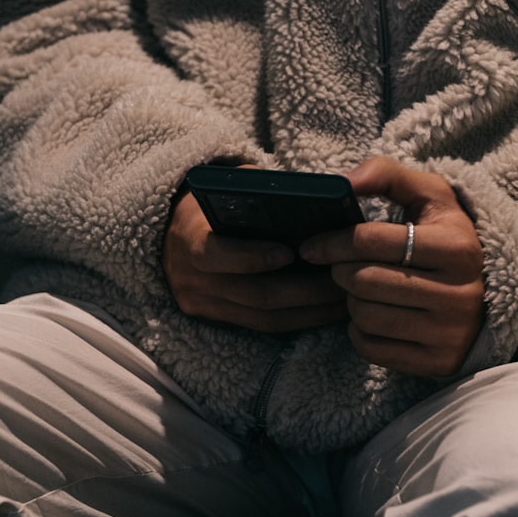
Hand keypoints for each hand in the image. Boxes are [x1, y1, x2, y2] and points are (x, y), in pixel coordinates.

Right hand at [163, 178, 347, 333]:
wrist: (173, 233)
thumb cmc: (214, 203)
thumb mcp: (230, 188)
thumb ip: (260, 193)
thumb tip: (311, 200)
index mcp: (190, 237)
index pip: (215, 254)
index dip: (252, 257)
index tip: (290, 252)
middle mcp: (192, 278)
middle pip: (254, 295)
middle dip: (304, 291)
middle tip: (342, 281)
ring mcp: (203, 304)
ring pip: (264, 319)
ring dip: (309, 312)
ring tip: (344, 299)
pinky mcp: (216, 320)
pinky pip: (263, 327)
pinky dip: (298, 320)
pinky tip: (325, 311)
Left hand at [300, 157, 484, 376]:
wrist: (488, 299)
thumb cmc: (446, 239)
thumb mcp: (431, 197)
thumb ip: (387, 175)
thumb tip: (343, 182)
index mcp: (456, 247)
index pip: (371, 240)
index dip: (331, 241)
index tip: (312, 245)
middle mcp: (458, 292)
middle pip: (363, 281)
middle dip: (340, 272)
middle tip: (340, 267)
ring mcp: (448, 332)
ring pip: (364, 316)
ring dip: (351, 301)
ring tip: (362, 289)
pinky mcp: (436, 362)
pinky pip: (371, 348)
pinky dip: (360, 331)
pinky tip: (374, 315)